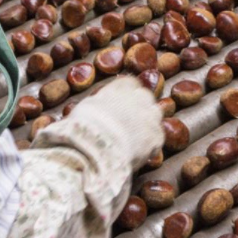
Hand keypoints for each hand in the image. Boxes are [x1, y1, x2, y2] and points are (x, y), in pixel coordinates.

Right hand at [34, 77, 162, 171]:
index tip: (120, 107)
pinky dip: (149, 145)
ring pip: (153, 116)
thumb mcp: (82, 111)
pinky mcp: (157, 136)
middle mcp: (139, 96)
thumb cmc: (80, 130)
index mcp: (121, 87)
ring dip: (146, 125)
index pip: (129, 84)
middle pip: (144, 98)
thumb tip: (83, 114)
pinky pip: (156, 138)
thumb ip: (93, 107)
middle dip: (138, 109)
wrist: (92, 150)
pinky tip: (138, 153)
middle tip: (127, 126)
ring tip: (133, 140)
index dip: (125, 97)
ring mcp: (151, 115)